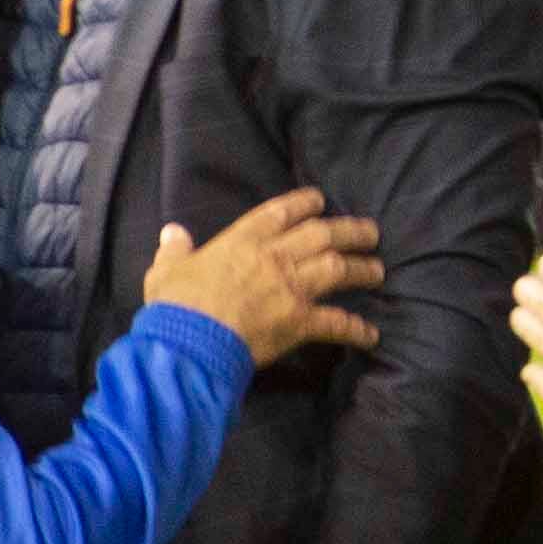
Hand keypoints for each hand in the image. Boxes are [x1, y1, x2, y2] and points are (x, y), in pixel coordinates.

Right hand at [138, 185, 386, 367]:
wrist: (189, 343)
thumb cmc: (175, 305)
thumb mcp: (165, 271)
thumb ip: (174, 249)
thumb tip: (172, 232)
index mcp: (242, 241)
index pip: (281, 212)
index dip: (304, 203)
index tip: (320, 201)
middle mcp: (274, 257)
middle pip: (322, 235)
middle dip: (350, 231)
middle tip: (370, 233)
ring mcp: (290, 288)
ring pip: (338, 269)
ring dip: (362, 269)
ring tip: (377, 270)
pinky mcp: (299, 321)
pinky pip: (336, 323)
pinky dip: (355, 329)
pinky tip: (371, 335)